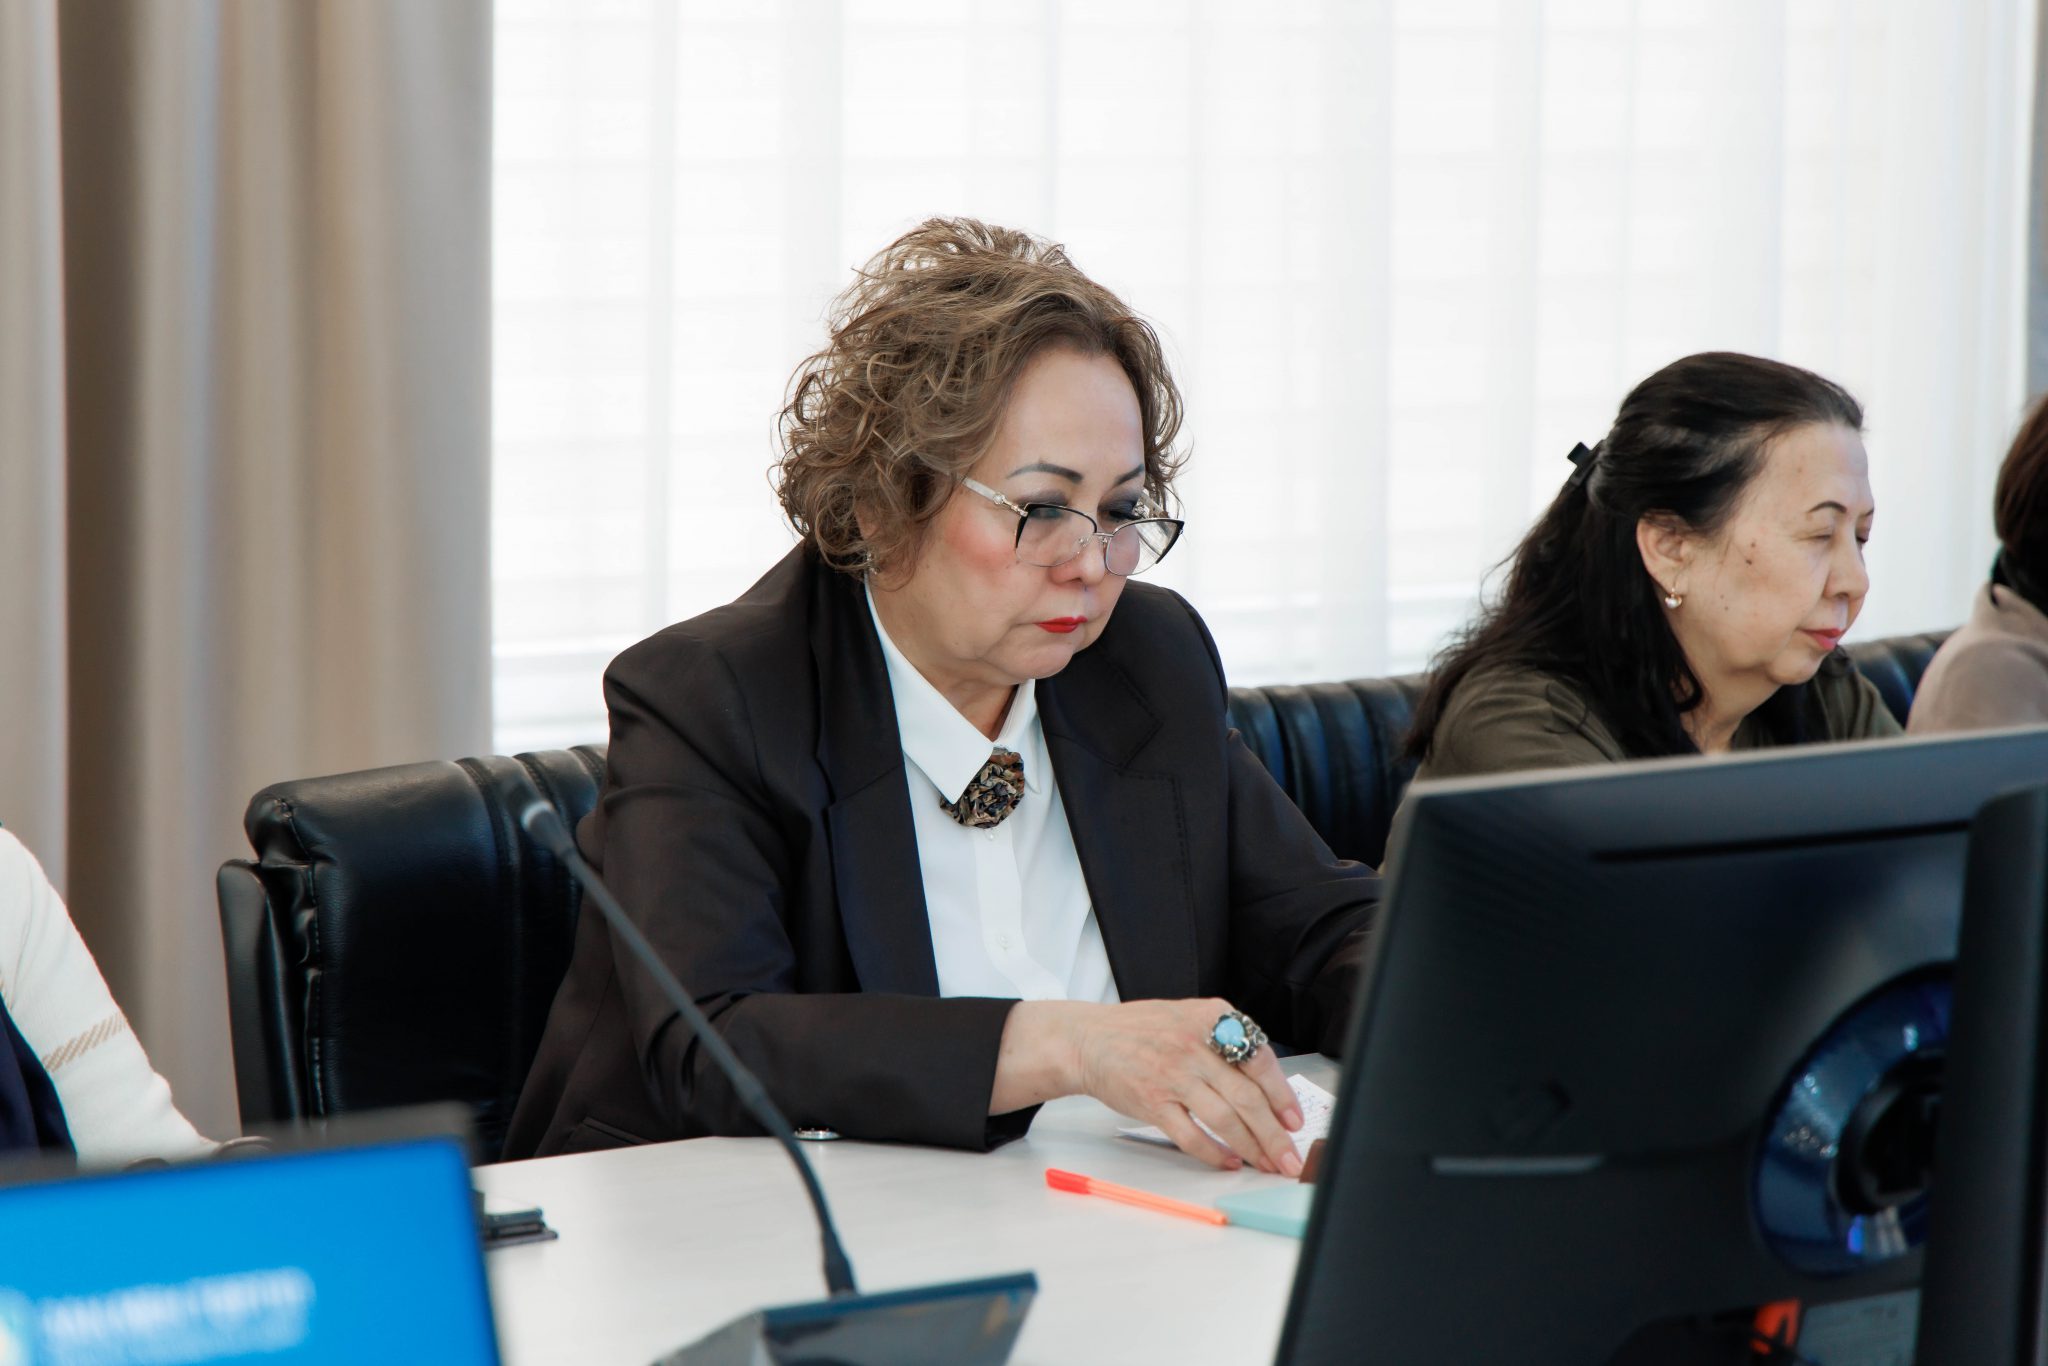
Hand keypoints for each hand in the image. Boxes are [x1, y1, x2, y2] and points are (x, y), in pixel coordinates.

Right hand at [1070, 998, 1303, 1173]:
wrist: (1089, 1039)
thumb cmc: (1144, 1030)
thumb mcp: (1190, 1017)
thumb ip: (1226, 1043)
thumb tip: (1268, 1089)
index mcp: (1211, 1018)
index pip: (1260, 1060)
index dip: (1282, 1095)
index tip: (1295, 1121)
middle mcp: (1194, 1045)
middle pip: (1247, 1097)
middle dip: (1275, 1134)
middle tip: (1289, 1158)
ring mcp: (1172, 1074)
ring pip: (1225, 1119)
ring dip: (1251, 1148)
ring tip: (1265, 1164)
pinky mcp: (1151, 1102)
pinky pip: (1191, 1135)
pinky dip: (1213, 1152)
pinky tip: (1227, 1161)